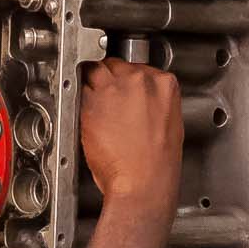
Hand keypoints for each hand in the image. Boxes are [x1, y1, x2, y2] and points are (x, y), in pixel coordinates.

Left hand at [79, 60, 182, 212]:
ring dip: (92, 86)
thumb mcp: (168, 122)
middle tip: (108, 100)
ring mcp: (114, 89)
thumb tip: (139, 98)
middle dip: (109, 79)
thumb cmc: (156, 163)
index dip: (127, 80)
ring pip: (94, 72)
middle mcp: (138, 80)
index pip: (139, 67)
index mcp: (164, 83)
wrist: (143, 182)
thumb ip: (153, 101)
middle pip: (114, 65)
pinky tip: (90, 119)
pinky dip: (80, 102)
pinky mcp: (91, 102)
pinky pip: (80, 92)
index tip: (124, 90)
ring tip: (98, 109)